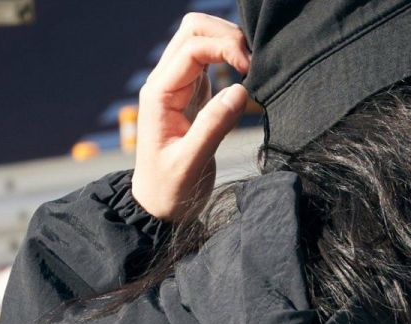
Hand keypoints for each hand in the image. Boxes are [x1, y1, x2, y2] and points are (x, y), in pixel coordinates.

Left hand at [131, 12, 251, 225]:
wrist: (158, 208)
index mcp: (159, 93)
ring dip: (227, 44)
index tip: (250, 71)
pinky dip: (229, 60)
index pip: (192, 47)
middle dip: (225, 35)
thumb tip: (240, 90)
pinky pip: (209, 62)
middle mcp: (165, 83)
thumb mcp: (190, 164)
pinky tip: (245, 78)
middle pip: (192, 29)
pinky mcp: (192, 97)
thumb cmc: (169, 191)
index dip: (225, 48)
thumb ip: (213, 126)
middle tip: (252, 63)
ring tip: (251, 69)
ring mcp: (178, 87)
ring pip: (201, 40)